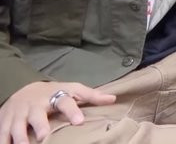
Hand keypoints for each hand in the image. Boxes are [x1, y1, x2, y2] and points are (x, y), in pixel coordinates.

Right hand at [0, 81, 115, 143]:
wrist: (22, 89)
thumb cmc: (53, 92)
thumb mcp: (72, 90)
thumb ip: (91, 96)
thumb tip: (113, 99)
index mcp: (53, 96)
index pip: (65, 101)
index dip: (72, 111)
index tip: (80, 121)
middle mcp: (35, 105)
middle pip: (37, 115)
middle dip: (40, 125)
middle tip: (45, 136)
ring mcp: (18, 114)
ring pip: (16, 126)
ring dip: (19, 137)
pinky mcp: (5, 122)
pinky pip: (2, 134)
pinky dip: (3, 141)